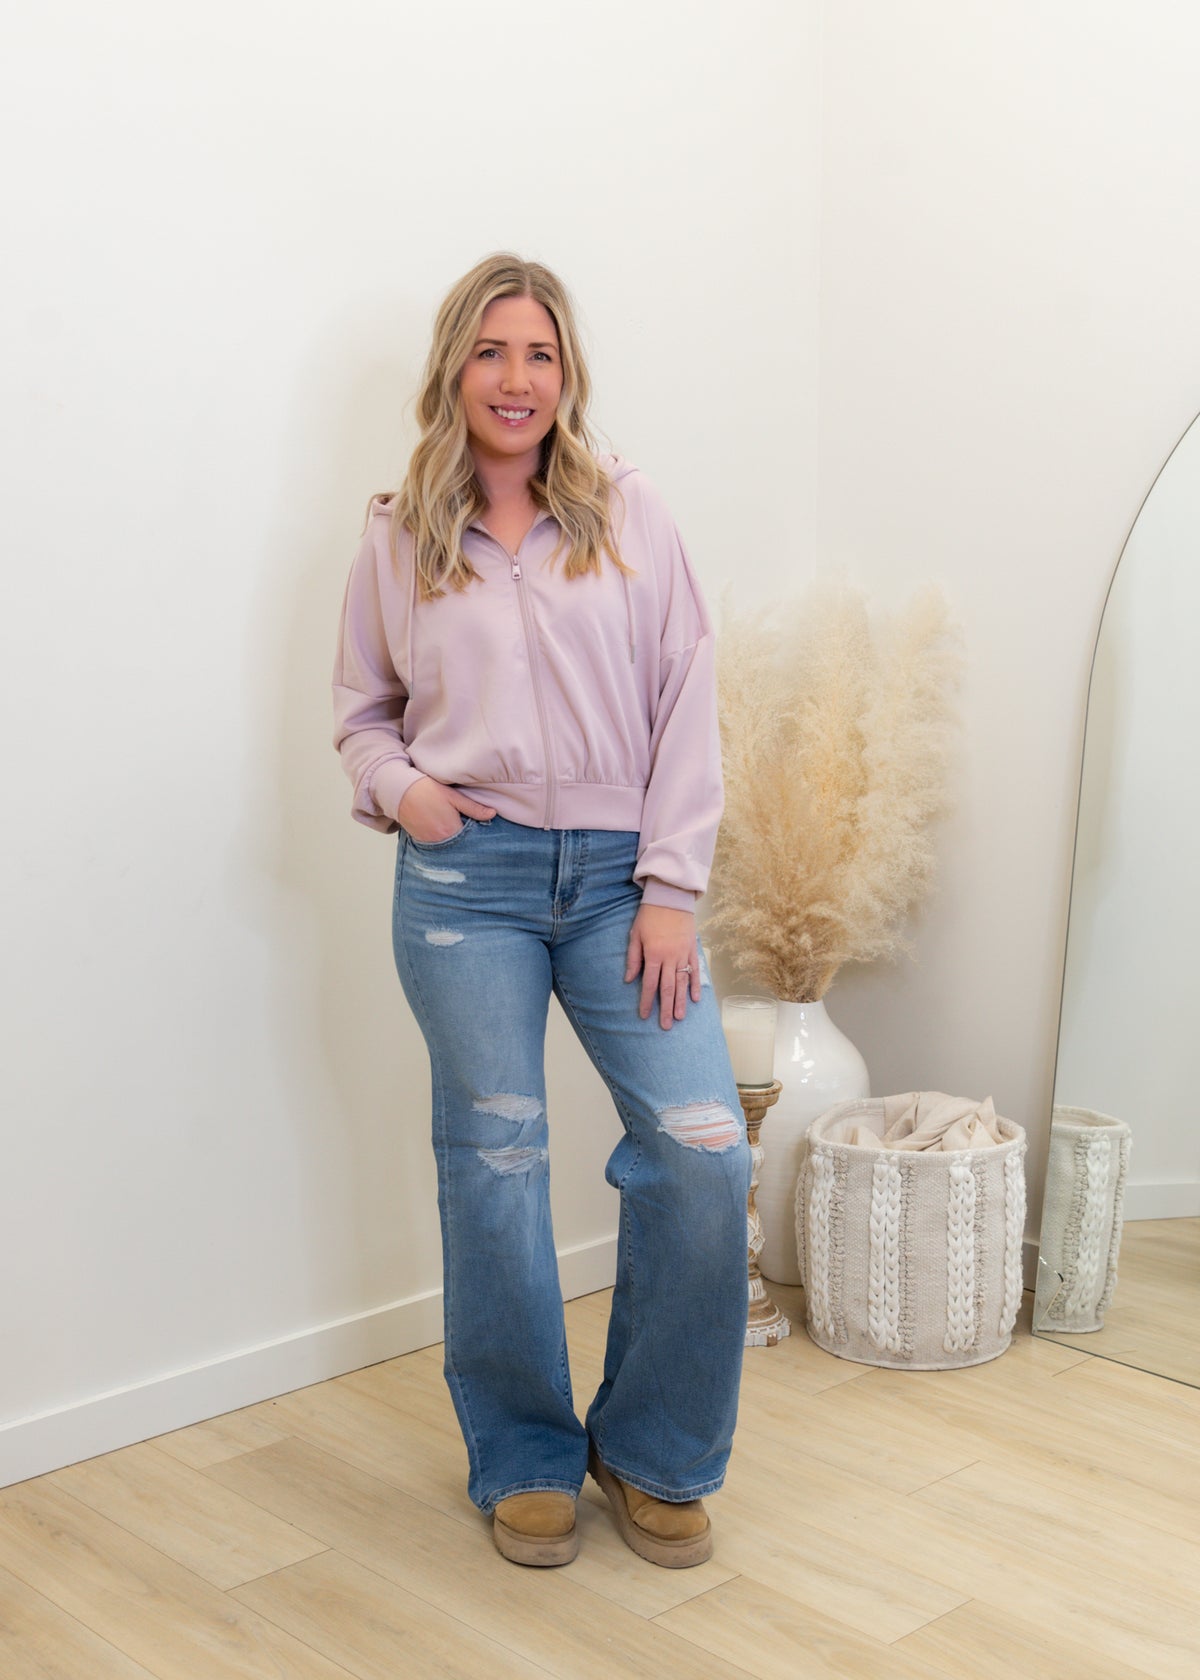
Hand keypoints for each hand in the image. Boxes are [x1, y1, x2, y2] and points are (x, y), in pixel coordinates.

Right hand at [397, 776, 495, 842]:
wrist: (400, 791)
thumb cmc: (428, 790)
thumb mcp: (453, 796)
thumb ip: (474, 808)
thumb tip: (493, 814)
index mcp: (451, 830)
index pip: (471, 840)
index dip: (477, 836)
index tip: (482, 833)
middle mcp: (440, 841)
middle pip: (460, 846)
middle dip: (466, 841)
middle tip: (469, 831)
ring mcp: (429, 843)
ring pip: (448, 847)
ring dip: (454, 842)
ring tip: (457, 831)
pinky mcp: (420, 842)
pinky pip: (437, 846)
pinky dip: (443, 842)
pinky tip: (444, 832)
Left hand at [625, 904, 701, 1029]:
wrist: (671, 897)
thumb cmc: (649, 915)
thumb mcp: (635, 934)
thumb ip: (633, 958)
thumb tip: (630, 980)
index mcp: (653, 954)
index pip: (649, 984)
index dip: (646, 1001)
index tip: (644, 1015)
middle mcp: (670, 957)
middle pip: (668, 988)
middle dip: (666, 1008)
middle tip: (665, 1026)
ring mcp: (683, 954)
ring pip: (682, 982)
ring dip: (681, 1002)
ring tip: (679, 1018)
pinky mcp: (693, 949)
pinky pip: (695, 970)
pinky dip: (695, 985)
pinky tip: (695, 999)